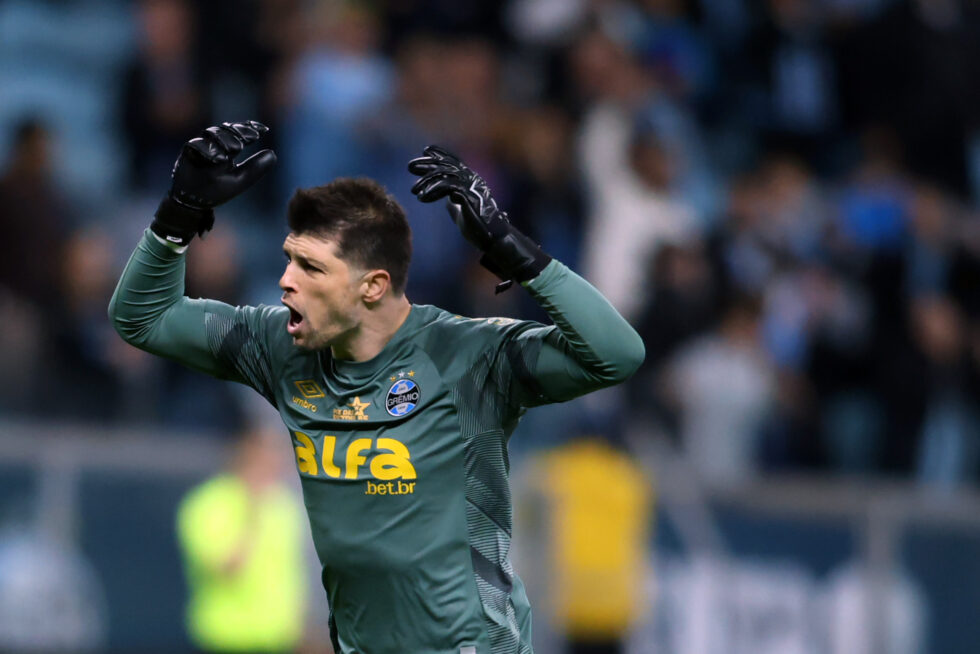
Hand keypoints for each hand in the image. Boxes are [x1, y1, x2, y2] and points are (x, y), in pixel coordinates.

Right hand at [151, 121, 276, 246]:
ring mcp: (200, 147)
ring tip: (238, 149)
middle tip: (253, 137)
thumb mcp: (240, 179)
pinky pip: (195, 145)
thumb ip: (255, 168)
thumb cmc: (217, 190)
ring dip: (226, 139)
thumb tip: (273, 153)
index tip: (264, 130)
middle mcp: (214, 145)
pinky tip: (221, 158)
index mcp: (227, 149)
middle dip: (240, 132)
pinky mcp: (187, 153)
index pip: (238, 133)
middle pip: (226, 130)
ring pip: (212, 134)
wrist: (194, 201)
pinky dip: (207, 149)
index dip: (250, 128)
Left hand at [407, 145, 550, 289]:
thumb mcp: (460, 211)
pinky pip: (448, 189)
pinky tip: (423, 198)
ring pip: (445, 176)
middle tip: (410, 166)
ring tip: (414, 190)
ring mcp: (471, 188)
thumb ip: (453, 202)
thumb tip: (447, 197)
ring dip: (427, 182)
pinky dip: (433, 192)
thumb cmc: (477, 226)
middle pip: (447, 166)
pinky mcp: (469, 198)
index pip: (454, 163)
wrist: (490, 238)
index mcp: (470, 181)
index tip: (425, 151)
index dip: (440, 155)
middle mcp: (472, 181)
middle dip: (428, 164)